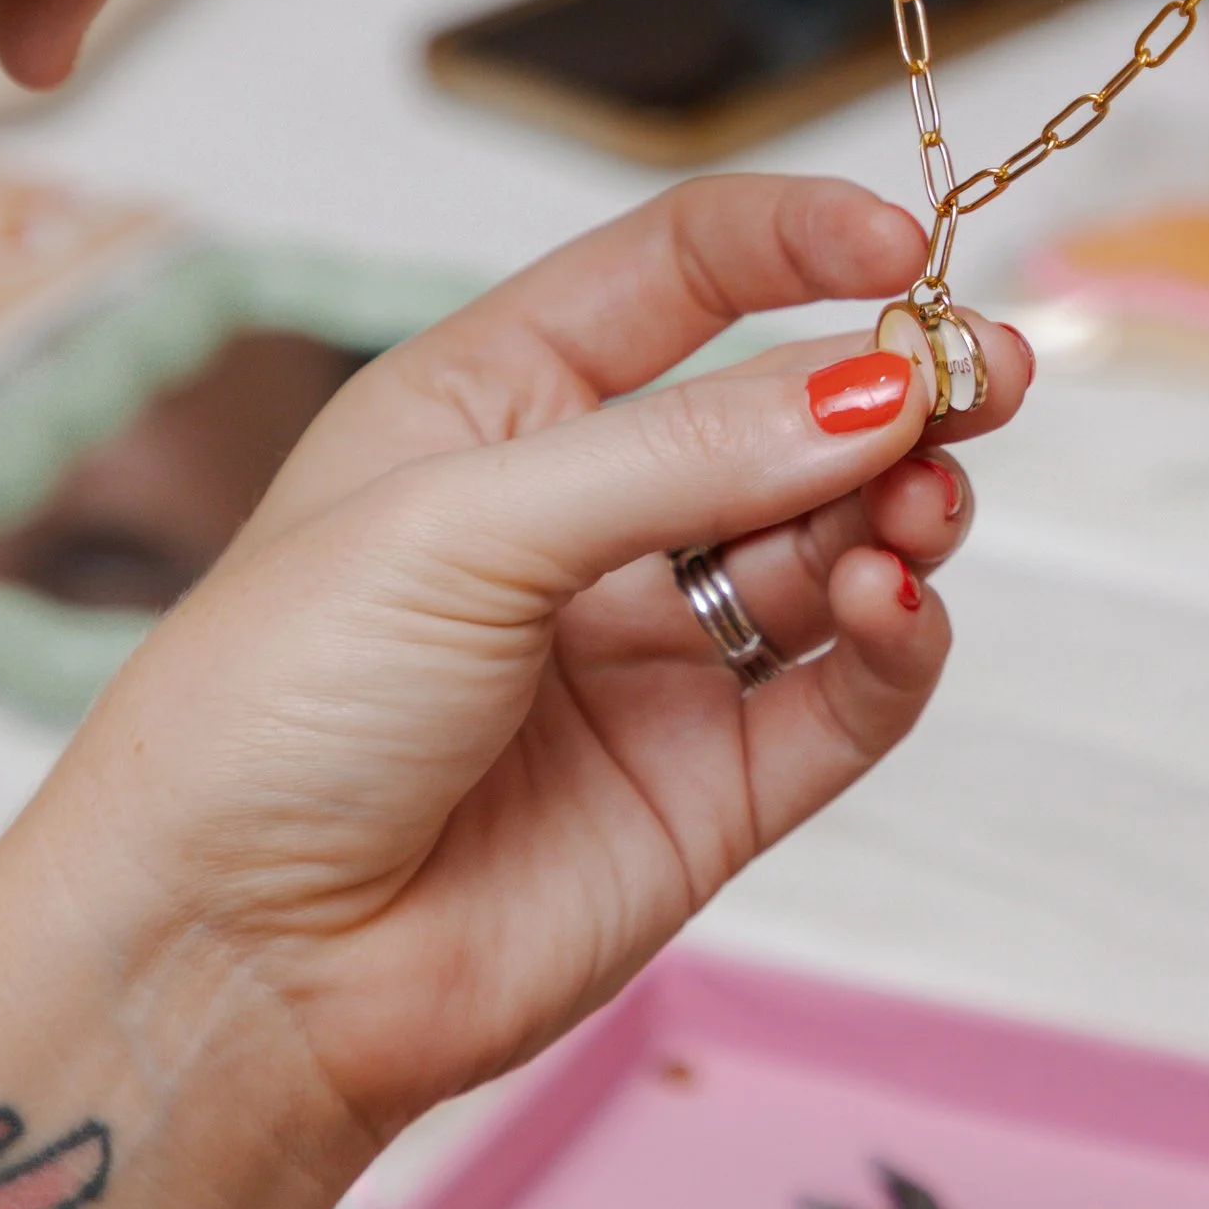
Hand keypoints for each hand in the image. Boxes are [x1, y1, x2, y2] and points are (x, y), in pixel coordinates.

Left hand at [15, 178, 1027, 1148]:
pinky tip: (892, 602)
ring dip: (899, 508)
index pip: (671, 277)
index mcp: (492, 411)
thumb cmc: (268, 714)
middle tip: (982, 375)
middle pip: (780, 415)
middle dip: (890, 387)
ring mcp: (653, 658)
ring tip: (920, 505)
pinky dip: (897, 640)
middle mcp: (585, 522)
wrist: (226, 965)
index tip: (902, 243)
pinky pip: (846, 692)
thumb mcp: (458, 525)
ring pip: (833, 546)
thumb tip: (870, 389)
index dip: (793, 243)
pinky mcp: (711, 788)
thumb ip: (678, 455)